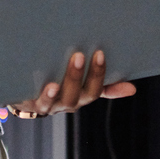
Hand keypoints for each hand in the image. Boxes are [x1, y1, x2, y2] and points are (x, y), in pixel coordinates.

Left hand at [9, 50, 136, 116]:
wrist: (27, 98)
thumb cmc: (62, 86)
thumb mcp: (84, 86)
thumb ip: (105, 86)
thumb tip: (132, 89)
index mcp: (82, 96)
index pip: (95, 89)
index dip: (98, 74)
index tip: (100, 53)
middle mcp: (68, 103)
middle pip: (77, 94)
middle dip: (79, 75)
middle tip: (79, 55)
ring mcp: (50, 105)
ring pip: (58, 99)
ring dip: (62, 86)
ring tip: (59, 75)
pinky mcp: (31, 104)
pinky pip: (39, 102)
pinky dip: (45, 95)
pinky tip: (48, 85)